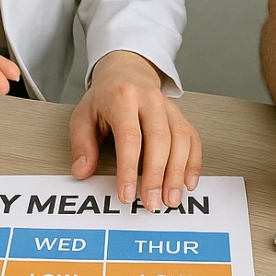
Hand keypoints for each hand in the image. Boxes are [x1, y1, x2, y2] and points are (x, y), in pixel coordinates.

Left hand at [68, 50, 201, 209]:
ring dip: (177, 173)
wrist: (126, 71)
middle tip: (152, 203)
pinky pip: (193, 139)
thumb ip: (82, 145)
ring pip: (180, 140)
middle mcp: (150, 100)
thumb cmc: (105, 98)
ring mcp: (168, 107)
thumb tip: (82, 171)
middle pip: (159, 139)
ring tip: (170, 200)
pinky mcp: (181, 116)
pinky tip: (188, 183)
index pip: (129, 137)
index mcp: (122, 98)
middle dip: (157, 175)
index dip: (129, 169)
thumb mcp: (83, 116)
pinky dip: (193, 163)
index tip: (127, 194)